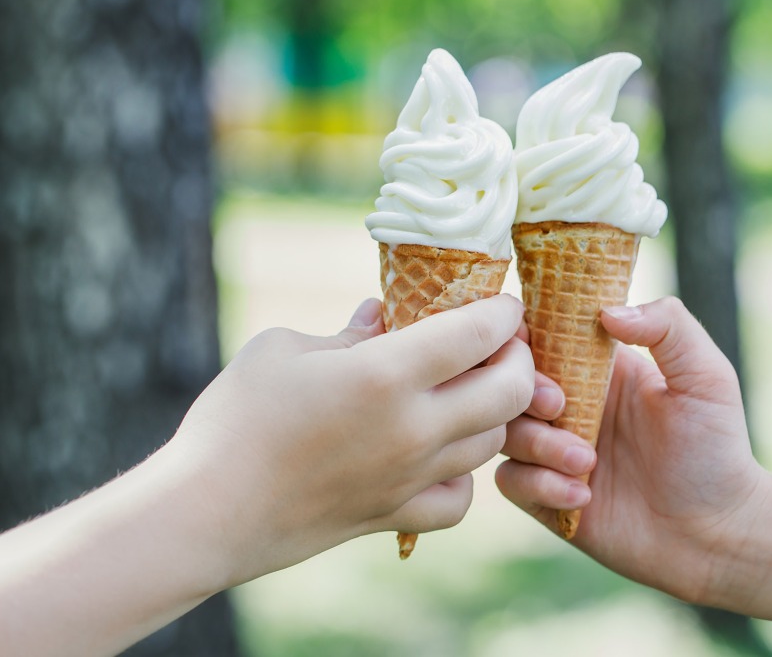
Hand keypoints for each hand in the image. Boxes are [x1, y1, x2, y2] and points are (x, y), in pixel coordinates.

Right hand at [173, 294, 534, 584]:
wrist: (205, 512)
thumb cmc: (234, 419)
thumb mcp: (283, 349)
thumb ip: (348, 330)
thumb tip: (383, 313)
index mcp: (385, 374)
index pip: (479, 333)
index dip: (503, 311)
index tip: (502, 303)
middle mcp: (412, 428)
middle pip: (510, 391)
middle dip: (518, 359)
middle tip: (500, 344)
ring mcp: (410, 478)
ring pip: (491, 442)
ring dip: (493, 410)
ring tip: (471, 389)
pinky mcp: (396, 516)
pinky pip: (460, 498)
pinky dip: (464, 474)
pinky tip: (440, 455)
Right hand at [497, 297, 768, 605]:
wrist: (717, 535)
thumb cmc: (717, 451)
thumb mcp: (706, 377)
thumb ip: (668, 327)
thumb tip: (605, 312)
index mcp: (599, 368)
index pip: (542, 335)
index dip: (524, 335)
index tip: (527, 342)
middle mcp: (571, 405)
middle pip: (511, 382)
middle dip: (526, 392)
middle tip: (561, 408)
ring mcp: (555, 452)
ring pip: (505, 432)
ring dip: (539, 445)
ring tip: (588, 464)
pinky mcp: (547, 497)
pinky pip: (511, 481)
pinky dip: (540, 486)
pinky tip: (584, 496)